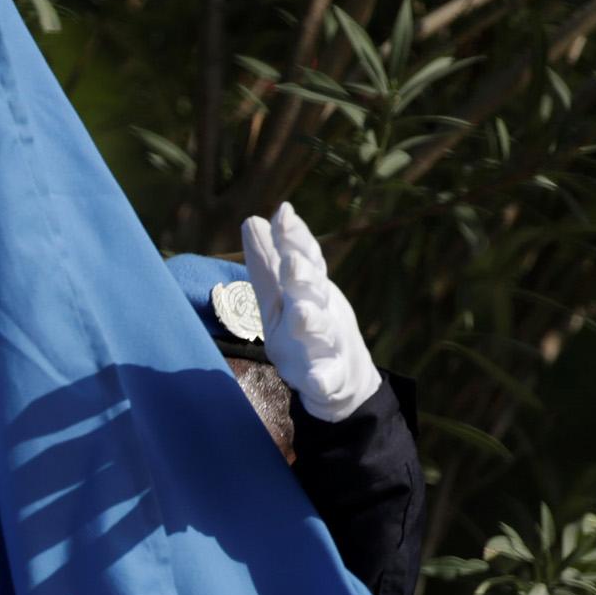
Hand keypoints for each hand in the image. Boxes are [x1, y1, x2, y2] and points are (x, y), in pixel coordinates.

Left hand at [239, 202, 380, 422]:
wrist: (344, 379)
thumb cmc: (307, 328)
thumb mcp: (283, 297)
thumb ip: (268, 264)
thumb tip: (251, 220)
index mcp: (306, 291)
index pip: (303, 259)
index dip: (294, 238)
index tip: (284, 214)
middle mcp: (319, 313)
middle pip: (311, 291)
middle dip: (302, 276)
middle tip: (291, 261)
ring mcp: (327, 347)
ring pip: (321, 331)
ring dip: (311, 321)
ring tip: (302, 313)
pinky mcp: (330, 380)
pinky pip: (328, 379)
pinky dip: (324, 380)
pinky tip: (318, 381)